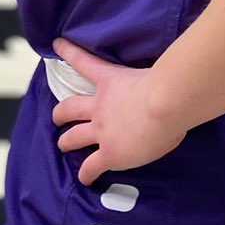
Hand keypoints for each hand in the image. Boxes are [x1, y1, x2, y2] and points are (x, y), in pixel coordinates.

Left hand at [49, 36, 185, 185]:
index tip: (57, 44)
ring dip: (66, 142)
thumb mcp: (155, 74)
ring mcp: (102, 132)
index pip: (84, 62)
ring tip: (63, 146)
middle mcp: (100, 107)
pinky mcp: (110, 154)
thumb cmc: (167, 85)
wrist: (164, 104)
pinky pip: (92, 167)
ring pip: (74, 138)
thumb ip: (153, 80)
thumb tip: (166, 84)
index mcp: (111, 82)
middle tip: (57, 117)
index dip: (69, 52)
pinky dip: (86, 174)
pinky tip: (85, 180)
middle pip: (70, 108)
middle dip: (61, 113)